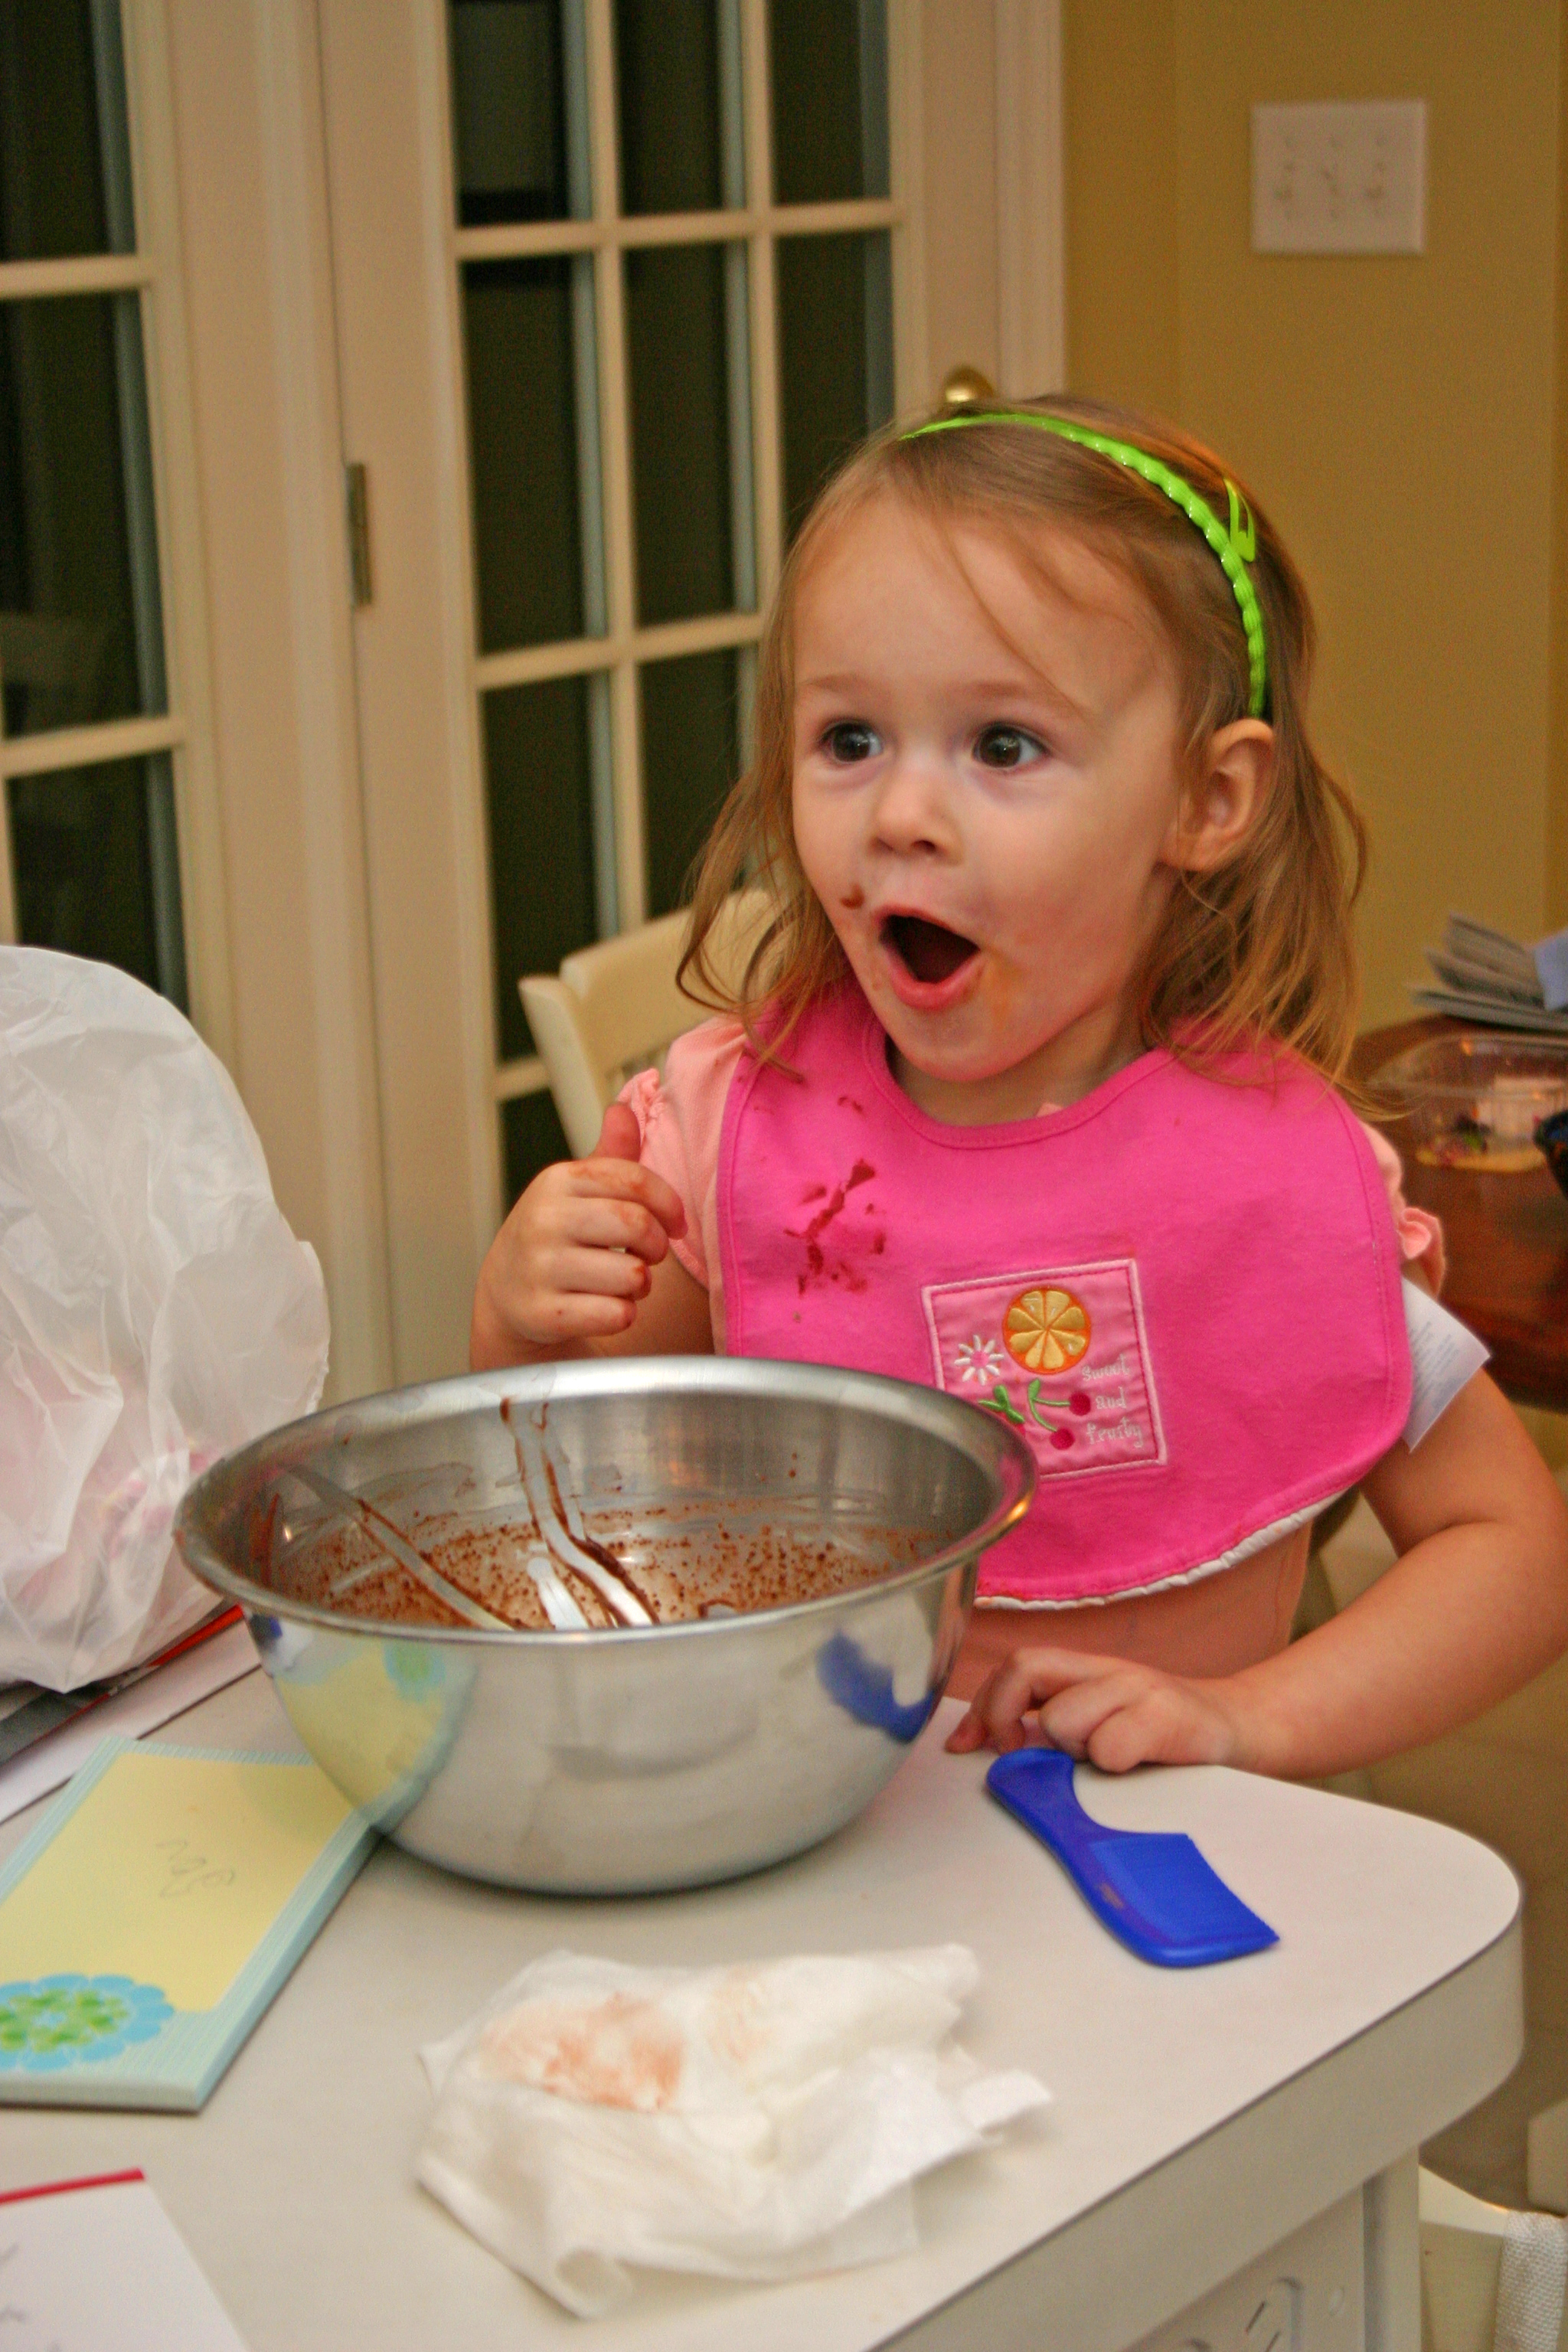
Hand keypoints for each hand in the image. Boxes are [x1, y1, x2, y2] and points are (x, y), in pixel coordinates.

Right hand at [470, 1103, 687, 1364]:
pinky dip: (623, 1315)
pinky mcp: (542, 1313)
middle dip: (658, 1245)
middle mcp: (543, 1220)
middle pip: (637, 1225)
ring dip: (641, 1284)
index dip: (670, 1204)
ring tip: (625, 1282)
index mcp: (558, 1181)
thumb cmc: (558, 1235)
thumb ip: (610, 1155)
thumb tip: (623, 1111)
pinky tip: (605, 1307)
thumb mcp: (578, 1190)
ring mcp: (539, 1267)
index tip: (675, 1224)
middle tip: (651, 1255)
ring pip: (632, 1275)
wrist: (506, 1292)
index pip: (636, 1180)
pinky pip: (616, 1315)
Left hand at [945, 1644, 1251, 1773]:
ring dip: (1073, 1750)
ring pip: (1064, 1718)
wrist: (1244, 1730)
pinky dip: (1111, 1763)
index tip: (965, 1746)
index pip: (1017, 1665)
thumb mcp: (1105, 1720)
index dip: (983, 1704)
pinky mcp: (1169, 1717)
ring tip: (1107, 1760)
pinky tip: (1134, 1767)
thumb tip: (989, 1747)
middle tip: (1021, 1752)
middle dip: (1006, 1716)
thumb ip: (1054, 1725)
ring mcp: (1140, 1688)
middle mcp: (1109, 1670)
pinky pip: (1112, 1746)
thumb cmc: (1165, 1737)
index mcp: (1086, 1671)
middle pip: (1026, 1670)